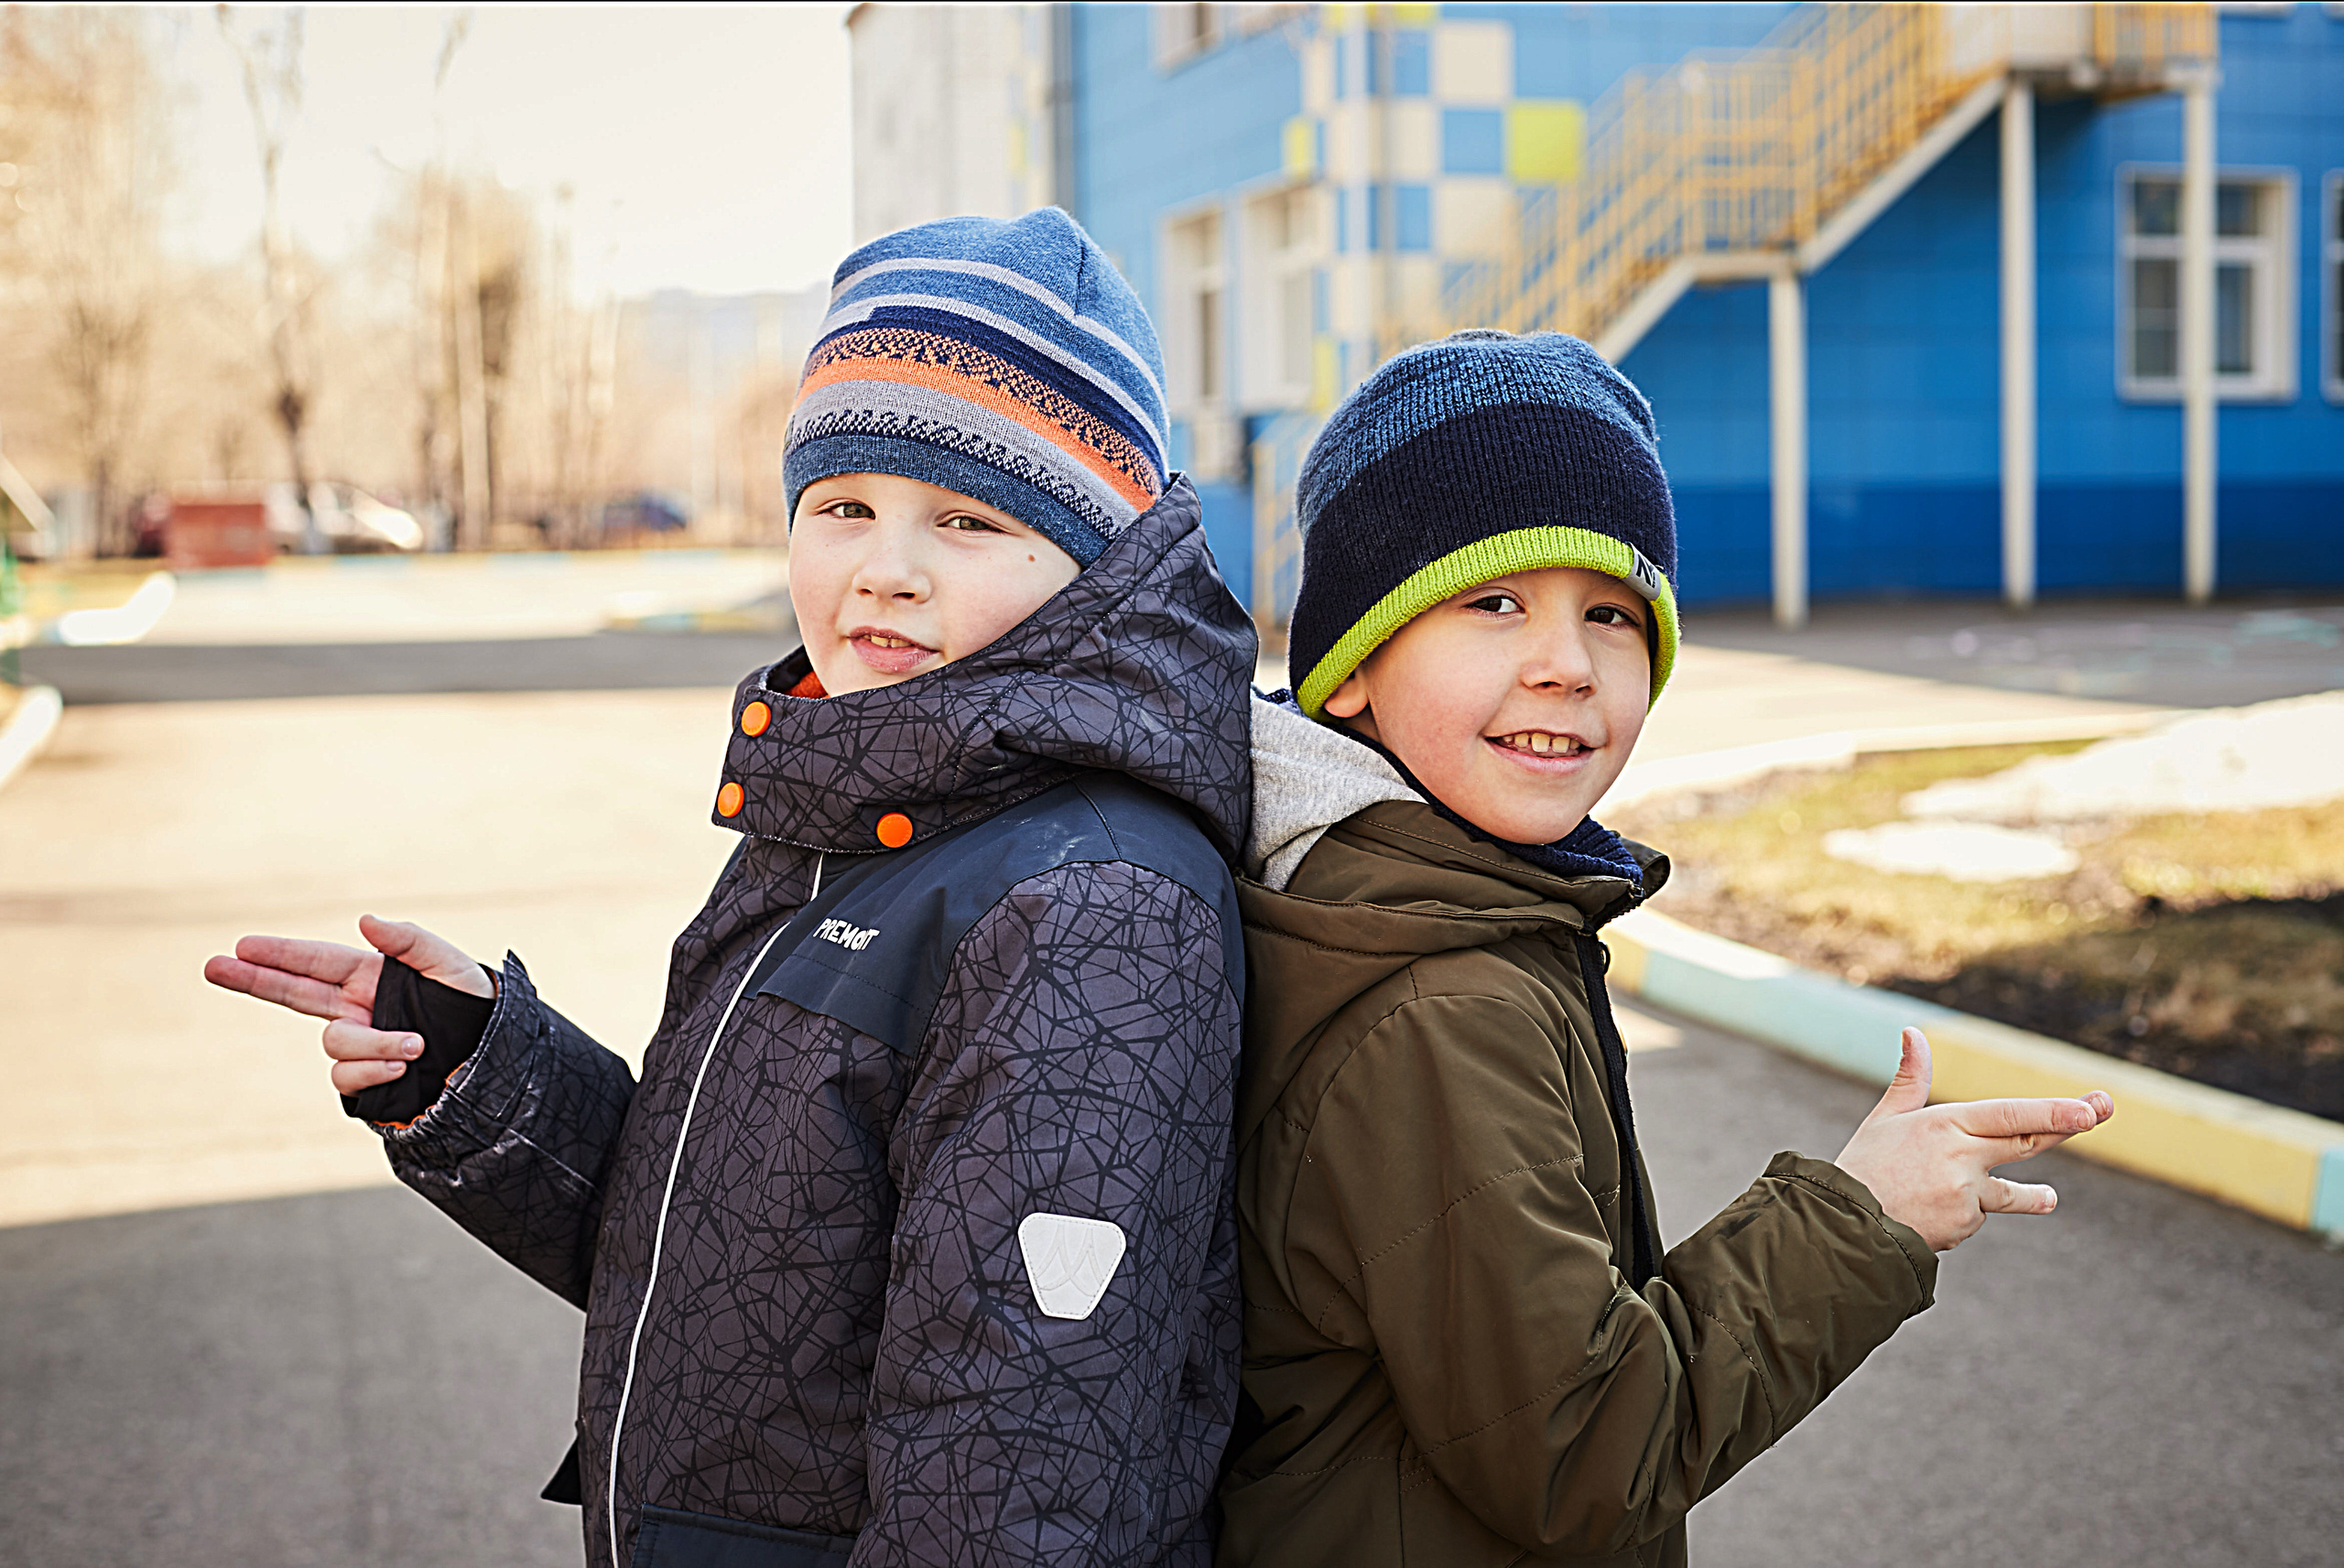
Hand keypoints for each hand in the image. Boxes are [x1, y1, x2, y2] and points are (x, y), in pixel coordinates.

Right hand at [203, 915, 491, 1097]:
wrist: (496, 1058)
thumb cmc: (477, 1005)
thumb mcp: (451, 965)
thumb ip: (410, 940)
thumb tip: (364, 920)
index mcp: (373, 977)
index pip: (316, 961)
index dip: (279, 954)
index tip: (240, 946)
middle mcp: (359, 1009)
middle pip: (293, 993)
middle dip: (254, 980)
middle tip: (212, 966)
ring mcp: (362, 1046)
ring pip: (334, 1043)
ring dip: (372, 1043)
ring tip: (416, 1045)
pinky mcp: (369, 1080)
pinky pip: (348, 1075)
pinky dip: (374, 1068)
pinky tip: (404, 1064)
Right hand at [1833, 1028, 2112, 1251]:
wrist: (1843, 1225)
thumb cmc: (1864, 1165)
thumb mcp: (1885, 1118)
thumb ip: (1910, 1078)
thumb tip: (1913, 1032)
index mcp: (1943, 1125)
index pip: (2010, 1115)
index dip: (2053, 1112)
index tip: (2088, 1109)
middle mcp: (1961, 1158)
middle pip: (2026, 1142)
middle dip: (2067, 1126)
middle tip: (2099, 1112)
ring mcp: (1965, 1196)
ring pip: (2010, 1194)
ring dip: (2033, 1197)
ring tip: (2049, 1198)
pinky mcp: (1963, 1226)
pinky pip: (1975, 1215)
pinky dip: (1961, 1213)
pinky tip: (1929, 1214)